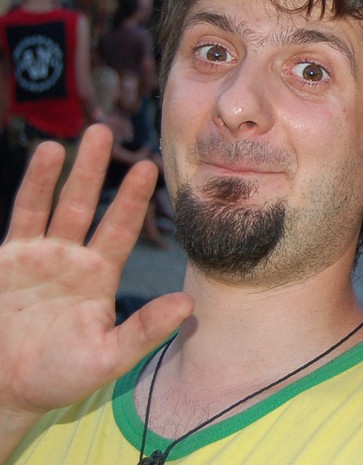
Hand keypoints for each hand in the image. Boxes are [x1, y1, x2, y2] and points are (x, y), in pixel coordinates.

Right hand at [0, 125, 192, 418]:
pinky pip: (23, 214)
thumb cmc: (56, 378)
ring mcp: (40, 255)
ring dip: (66, 170)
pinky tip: (45, 155)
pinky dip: (33, 186)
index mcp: (100, 276)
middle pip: (89, 204)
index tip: (151, 166)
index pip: (122, 228)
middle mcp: (73, 258)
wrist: (3, 389)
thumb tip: (187, 305)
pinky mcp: (10, 258)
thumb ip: (144, 330)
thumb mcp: (106, 357)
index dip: (135, 199)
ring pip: (56, 203)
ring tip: (77, 135)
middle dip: (99, 169)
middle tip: (110, 130)